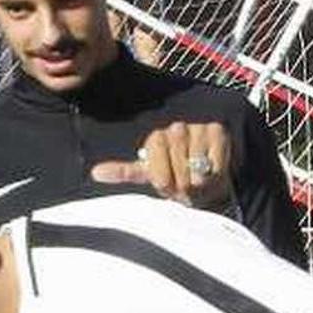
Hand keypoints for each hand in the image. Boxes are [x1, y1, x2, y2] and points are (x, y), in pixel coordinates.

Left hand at [91, 122, 234, 209]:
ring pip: (196, 165)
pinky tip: (211, 171)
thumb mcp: (147, 172)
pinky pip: (215, 163)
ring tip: (197, 180)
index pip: (157, 164)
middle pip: (177, 166)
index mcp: (154, 136)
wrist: (205, 172)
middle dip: (181, 184)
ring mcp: (197, 126)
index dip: (164, 180)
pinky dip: (214, 174)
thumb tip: (95, 173)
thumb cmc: (173, 173)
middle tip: (183, 187)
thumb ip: (123, 171)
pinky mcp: (217, 130)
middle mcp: (174, 126)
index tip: (166, 186)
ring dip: (198, 180)